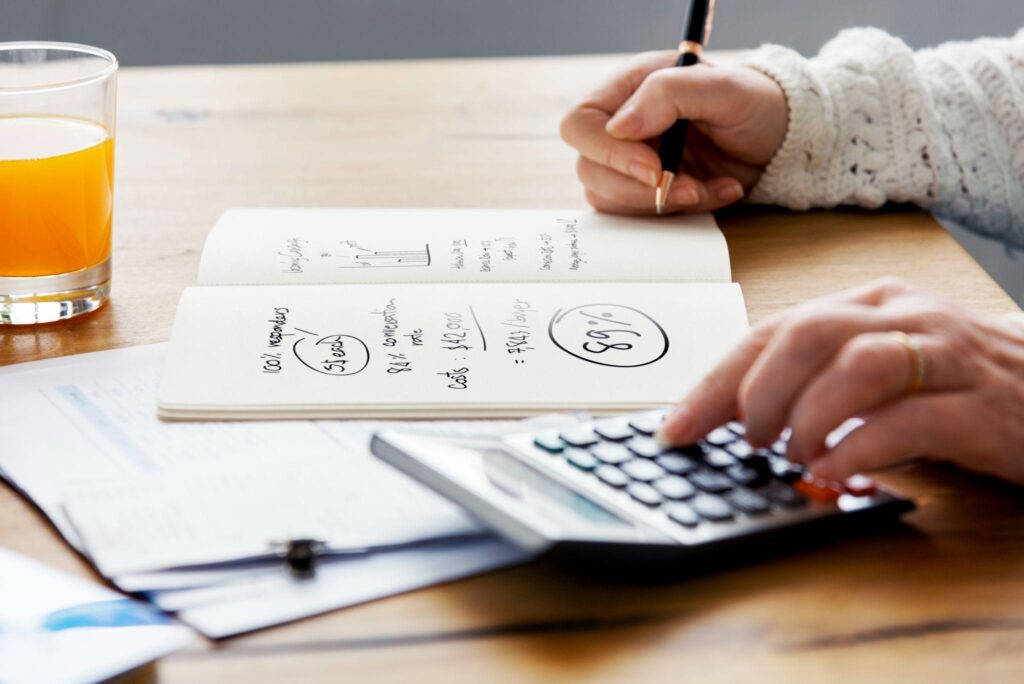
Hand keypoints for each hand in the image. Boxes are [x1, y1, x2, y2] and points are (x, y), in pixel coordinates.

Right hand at [560, 51, 788, 214]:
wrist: (783, 137)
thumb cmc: (756, 102)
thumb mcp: (723, 87)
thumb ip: (667, 94)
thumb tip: (619, 128)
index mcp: (629, 90)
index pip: (581, 125)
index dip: (608, 153)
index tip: (653, 168)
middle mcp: (623, 128)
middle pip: (590, 170)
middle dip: (639, 189)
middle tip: (690, 187)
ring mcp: (632, 164)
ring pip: (611, 199)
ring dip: (663, 204)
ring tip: (708, 188)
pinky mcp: (648, 193)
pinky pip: (642, 216)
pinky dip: (681, 213)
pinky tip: (715, 193)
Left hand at [657, 278, 1023, 484]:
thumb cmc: (951, 381)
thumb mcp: (879, 365)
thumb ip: (816, 378)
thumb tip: (735, 420)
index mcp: (866, 304)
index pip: (772, 330)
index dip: (716, 381)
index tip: (676, 427)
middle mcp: (902, 315)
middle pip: (805, 334)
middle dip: (757, 395)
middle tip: (749, 442)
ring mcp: (945, 355)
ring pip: (856, 365)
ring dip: (808, 418)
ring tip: (796, 456)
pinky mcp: (982, 405)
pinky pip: (909, 418)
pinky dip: (859, 447)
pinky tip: (837, 472)